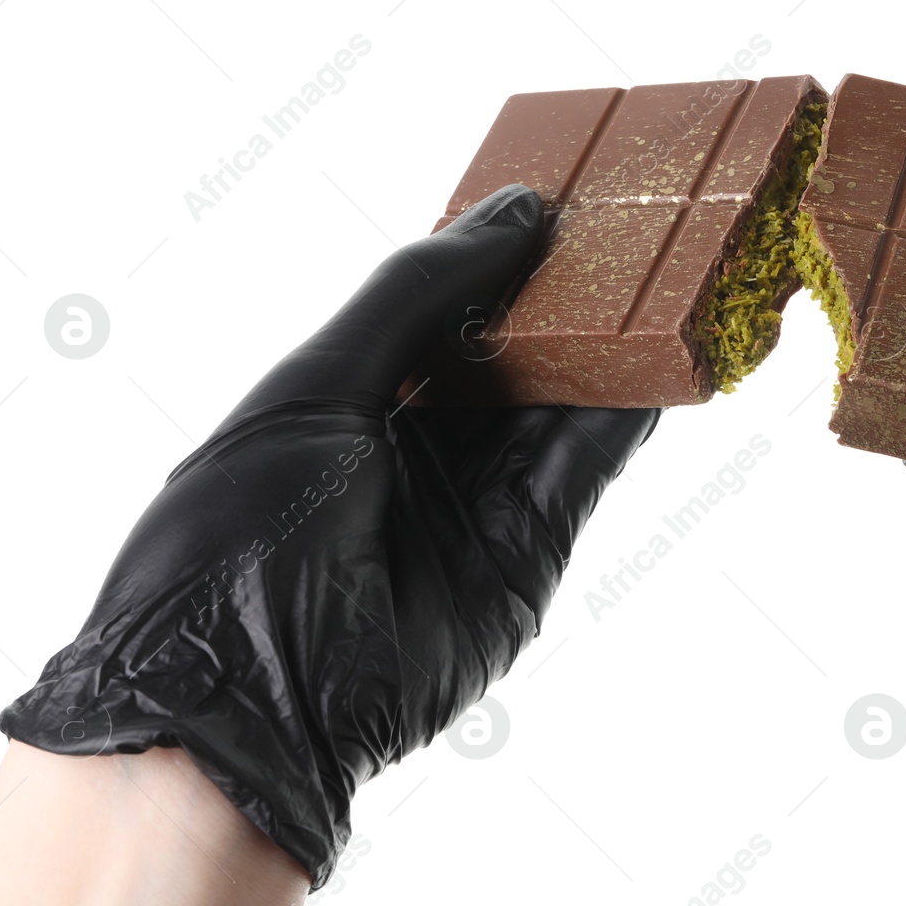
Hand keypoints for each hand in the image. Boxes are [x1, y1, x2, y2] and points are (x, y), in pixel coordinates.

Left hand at [0, 185, 659, 883]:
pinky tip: (659, 354)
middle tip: (630, 223)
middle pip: (505, 355)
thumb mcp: (317, 386)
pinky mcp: (524, 562)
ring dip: (608, 345)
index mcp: (341, 405)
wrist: (245, 708)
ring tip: (665, 271)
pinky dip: (625, 414)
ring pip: (555, 407)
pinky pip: (583, 471)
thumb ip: (417, 297)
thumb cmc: (240, 535)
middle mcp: (410, 453)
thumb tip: (513, 215)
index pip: (436, 312)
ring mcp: (471, 508)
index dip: (491, 257)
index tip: (554, 198)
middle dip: (561, 295)